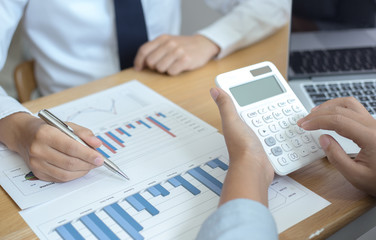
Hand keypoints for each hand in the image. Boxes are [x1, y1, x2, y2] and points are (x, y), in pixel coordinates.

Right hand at [0, 113, 103, 181]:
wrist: (23, 134)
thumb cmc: (47, 129)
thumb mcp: (66, 125)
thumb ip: (84, 133)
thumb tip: (97, 144)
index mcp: (45, 134)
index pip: (71, 147)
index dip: (88, 154)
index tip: (100, 158)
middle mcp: (38, 149)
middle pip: (69, 162)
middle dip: (88, 164)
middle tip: (98, 162)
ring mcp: (36, 163)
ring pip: (65, 174)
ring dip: (82, 171)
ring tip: (90, 165)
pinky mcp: (37, 173)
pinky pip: (60, 178)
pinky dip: (74, 175)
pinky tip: (80, 169)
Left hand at [134, 34, 219, 74]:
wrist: (203, 44)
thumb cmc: (183, 46)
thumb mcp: (168, 42)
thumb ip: (155, 49)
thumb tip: (140, 64)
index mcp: (162, 38)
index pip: (144, 50)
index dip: (138, 61)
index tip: (138, 68)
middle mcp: (169, 43)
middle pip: (150, 61)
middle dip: (154, 67)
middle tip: (161, 65)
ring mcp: (178, 51)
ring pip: (160, 68)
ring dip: (164, 70)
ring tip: (171, 65)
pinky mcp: (186, 60)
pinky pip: (171, 72)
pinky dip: (173, 72)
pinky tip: (178, 67)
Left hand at [210, 88, 273, 205]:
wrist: (254, 169)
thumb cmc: (242, 147)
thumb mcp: (232, 121)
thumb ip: (225, 105)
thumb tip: (214, 89)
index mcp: (236, 122)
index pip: (242, 104)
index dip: (246, 95)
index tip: (253, 85)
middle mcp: (244, 130)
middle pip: (256, 113)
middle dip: (264, 106)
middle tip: (272, 95)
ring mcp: (256, 138)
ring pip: (267, 123)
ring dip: (273, 118)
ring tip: (281, 109)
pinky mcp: (266, 146)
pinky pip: (274, 135)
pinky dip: (279, 130)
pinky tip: (284, 127)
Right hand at [297, 97, 375, 195]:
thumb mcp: (356, 176)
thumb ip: (336, 157)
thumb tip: (323, 139)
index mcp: (370, 137)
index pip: (338, 120)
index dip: (317, 121)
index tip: (304, 125)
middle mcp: (374, 126)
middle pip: (342, 109)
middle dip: (319, 113)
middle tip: (304, 121)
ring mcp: (375, 124)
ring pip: (349, 104)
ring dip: (330, 106)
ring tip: (315, 113)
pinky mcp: (373, 126)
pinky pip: (354, 109)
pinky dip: (339, 108)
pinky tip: (330, 114)